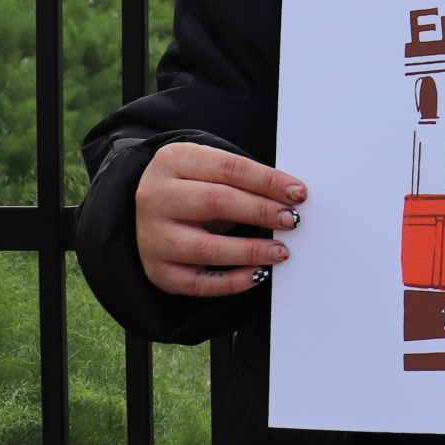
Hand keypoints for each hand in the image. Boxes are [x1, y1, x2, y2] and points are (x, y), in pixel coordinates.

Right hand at [133, 141, 307, 297]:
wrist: (145, 210)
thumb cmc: (191, 187)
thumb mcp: (208, 169)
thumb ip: (241, 180)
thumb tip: (290, 198)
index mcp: (173, 160)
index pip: (229, 168)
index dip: (268, 181)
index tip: (299, 193)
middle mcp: (156, 197)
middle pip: (216, 202)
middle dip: (261, 212)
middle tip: (292, 220)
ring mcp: (152, 237)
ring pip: (207, 247)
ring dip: (250, 251)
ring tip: (281, 251)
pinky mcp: (157, 271)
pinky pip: (200, 283)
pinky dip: (233, 282)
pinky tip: (259, 274)